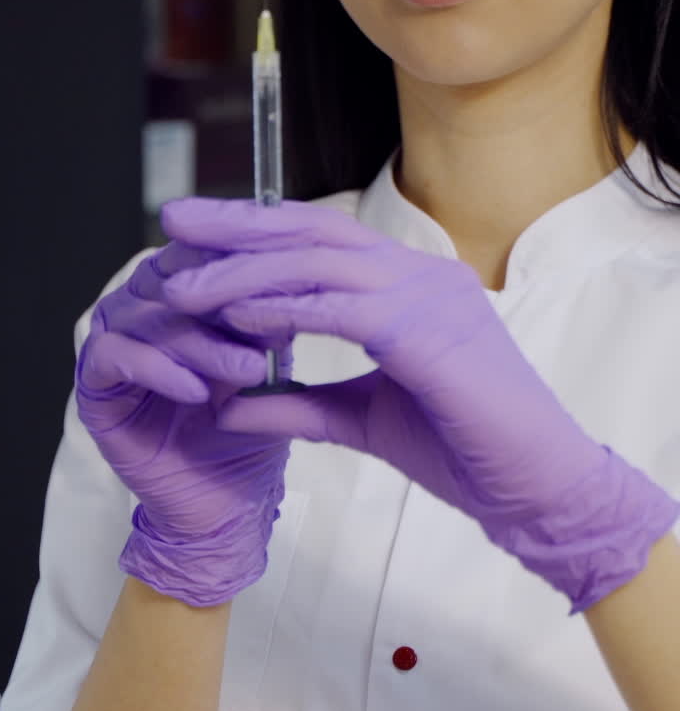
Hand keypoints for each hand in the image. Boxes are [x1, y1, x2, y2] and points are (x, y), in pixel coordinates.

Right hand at [76, 235, 292, 606]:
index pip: (199, 249)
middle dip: (223, 297)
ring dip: (200, 342)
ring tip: (247, 369)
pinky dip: (158, 370)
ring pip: (146, 316)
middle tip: (271, 318)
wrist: (229, 502)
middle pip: (170, 276)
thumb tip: (292, 268)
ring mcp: (111, 343)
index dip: (237, 253)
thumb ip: (269, 315)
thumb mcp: (270, 360)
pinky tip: (197, 392)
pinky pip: (114, 358)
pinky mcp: (93, 387)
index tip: (286, 265)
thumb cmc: (251, 425)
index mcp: (178, 291)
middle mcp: (139, 307)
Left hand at [161, 198, 679, 613]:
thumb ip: (298, 405)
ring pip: (320, 262)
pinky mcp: (430, 330)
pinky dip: (285, 306)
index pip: (322, 241)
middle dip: (238, 226)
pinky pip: (343, 306)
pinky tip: (237, 315)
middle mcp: (420, 275)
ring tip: (184, 285)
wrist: (537, 489)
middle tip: (174, 222)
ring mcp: (429, 295)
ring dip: (245, 271)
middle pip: (313, 232)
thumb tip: (229, 404)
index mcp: (411, 286)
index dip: (257, 234)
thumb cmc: (464, 450)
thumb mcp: (361, 420)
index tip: (198, 241)